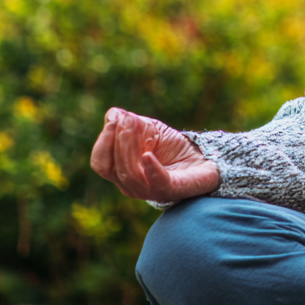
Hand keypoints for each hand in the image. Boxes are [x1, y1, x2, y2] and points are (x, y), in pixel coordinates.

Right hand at [90, 107, 219, 201]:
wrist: (204, 158)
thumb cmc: (173, 146)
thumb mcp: (150, 130)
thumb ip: (130, 123)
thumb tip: (113, 114)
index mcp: (121, 173)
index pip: (100, 162)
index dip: (103, 141)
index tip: (114, 119)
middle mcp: (131, 186)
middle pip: (111, 168)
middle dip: (116, 141)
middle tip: (126, 119)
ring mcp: (150, 190)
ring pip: (130, 174)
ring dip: (129, 147)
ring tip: (134, 124)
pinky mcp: (171, 189)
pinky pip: (156, 182)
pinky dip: (151, 168)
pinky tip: (148, 154)